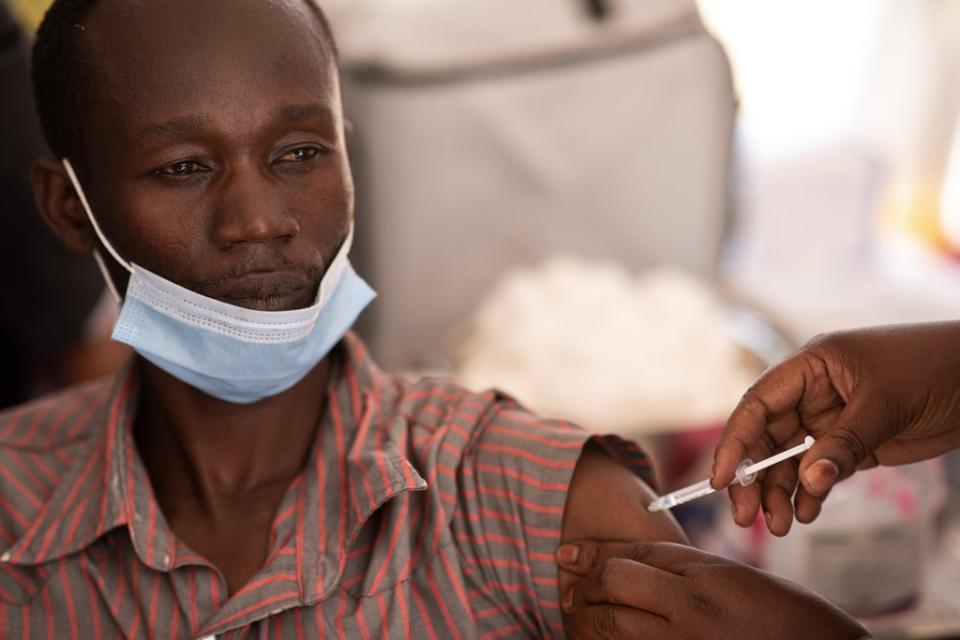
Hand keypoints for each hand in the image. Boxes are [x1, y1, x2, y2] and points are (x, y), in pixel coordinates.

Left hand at [556, 540, 867, 639]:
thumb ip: (683, 567)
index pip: (630, 557)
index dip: (592, 553)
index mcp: (703, 582)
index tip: (566, 553)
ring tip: (576, 615)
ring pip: (609, 630)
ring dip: (584, 620)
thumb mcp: (736, 578)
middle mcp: (688, 616)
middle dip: (582, 586)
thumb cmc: (788, 618)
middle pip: (610, 591)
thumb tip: (632, 562)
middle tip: (569, 587)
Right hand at [713, 322, 959, 534]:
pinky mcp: (853, 444)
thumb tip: (808, 479)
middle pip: (766, 438)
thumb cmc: (934, 367)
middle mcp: (812, 393)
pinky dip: (810, 494)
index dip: (735, 441)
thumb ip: (845, 443)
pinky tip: (806, 514)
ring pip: (790, 460)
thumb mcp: (885, 404)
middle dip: (754, 477)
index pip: (757, 404)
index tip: (721, 478)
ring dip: (780, 493)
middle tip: (746, 516)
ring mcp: (831, 420)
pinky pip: (820, 471)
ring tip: (780, 526)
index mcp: (810, 367)